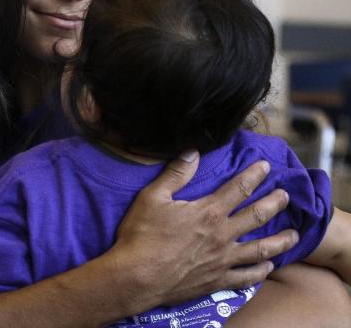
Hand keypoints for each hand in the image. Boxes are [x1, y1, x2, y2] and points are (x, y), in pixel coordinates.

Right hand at [110, 151, 297, 310]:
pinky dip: (261, 272)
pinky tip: (268, 267)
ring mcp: (223, 260)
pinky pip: (247, 277)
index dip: (254, 175)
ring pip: (261, 249)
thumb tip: (193, 151)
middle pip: (256, 217)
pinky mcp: (218, 280)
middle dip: (274, 204)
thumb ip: (175, 174)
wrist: (137, 277)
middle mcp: (222, 235)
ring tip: (294, 235)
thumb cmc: (142, 235)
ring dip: (280, 241)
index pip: (238, 189)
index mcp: (208, 212)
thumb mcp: (152, 197)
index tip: (266, 166)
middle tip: (286, 197)